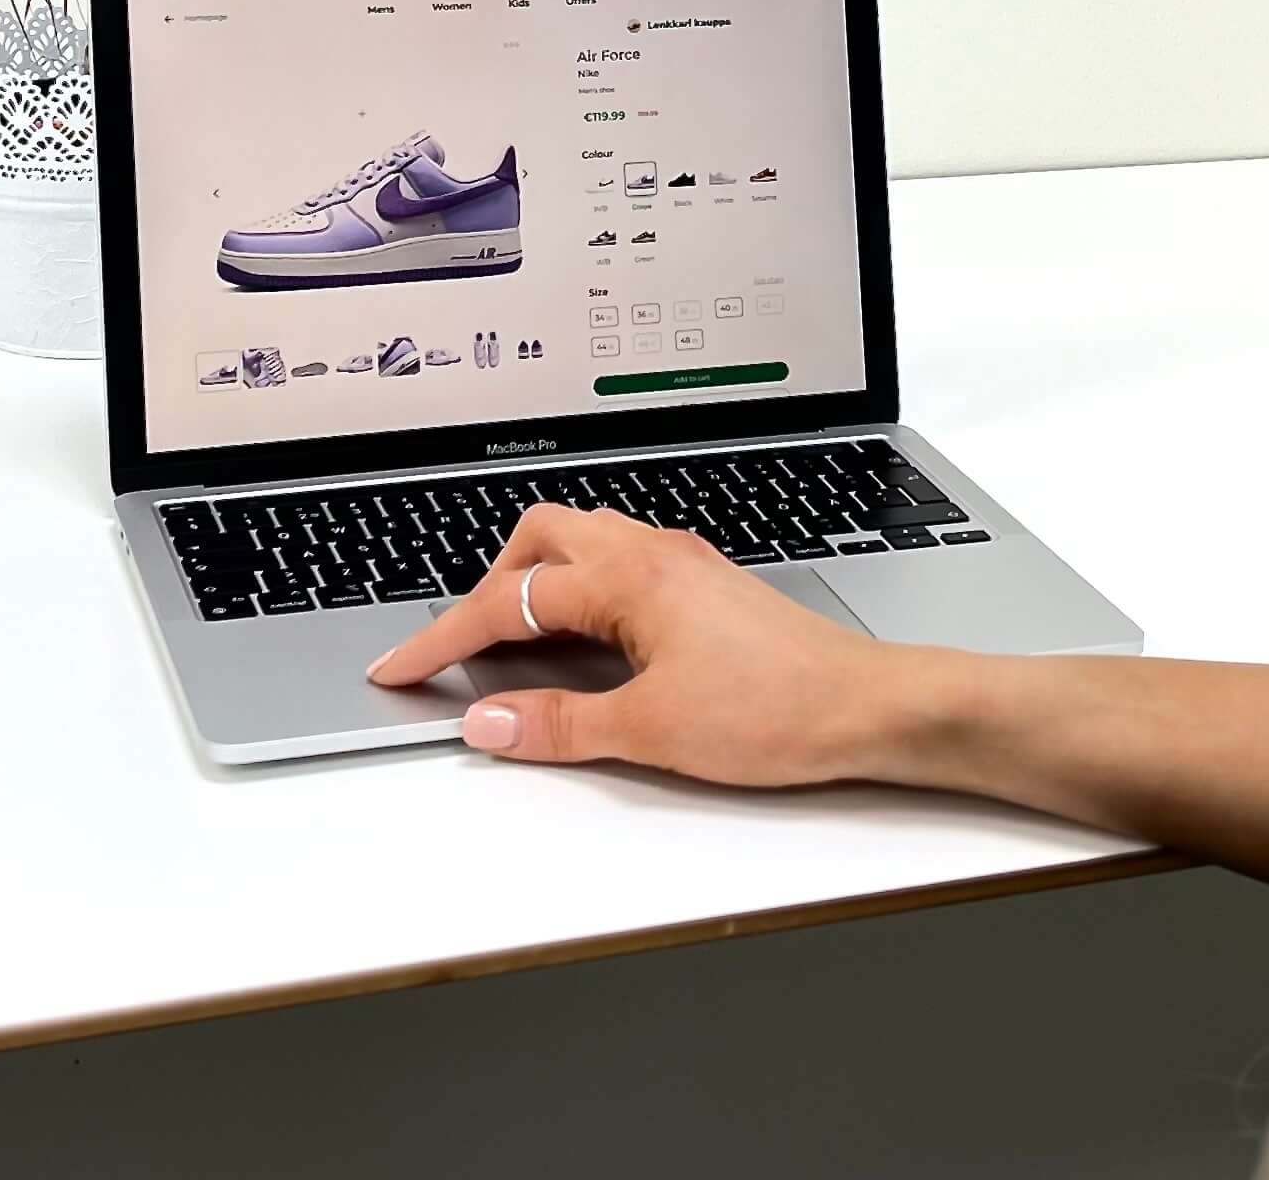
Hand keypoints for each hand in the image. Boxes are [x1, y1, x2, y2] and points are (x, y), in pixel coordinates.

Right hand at [366, 503, 926, 780]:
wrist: (867, 708)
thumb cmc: (778, 709)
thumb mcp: (651, 729)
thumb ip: (558, 725)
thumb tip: (487, 721)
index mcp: (628, 577)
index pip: (509, 600)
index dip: (444, 638)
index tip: (401, 668)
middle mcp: (652, 554)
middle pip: (539, 538)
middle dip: (486, 587)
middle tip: (457, 647)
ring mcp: (682, 566)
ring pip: (581, 545)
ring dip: (534, 584)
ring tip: (511, 646)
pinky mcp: (704, 589)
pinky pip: (618, 567)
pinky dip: (578, 595)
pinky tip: (582, 646)